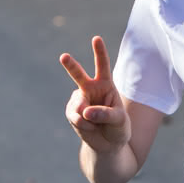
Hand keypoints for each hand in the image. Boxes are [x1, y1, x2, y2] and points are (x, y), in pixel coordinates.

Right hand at [60, 35, 130, 152]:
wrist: (107, 143)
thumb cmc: (118, 127)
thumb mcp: (119, 120)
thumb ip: (105, 114)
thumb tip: (85, 111)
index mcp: (106, 84)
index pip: (102, 66)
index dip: (99, 52)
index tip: (96, 39)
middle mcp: (90, 88)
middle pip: (79, 75)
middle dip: (71, 66)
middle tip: (64, 57)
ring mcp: (79, 99)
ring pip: (79, 105)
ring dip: (88, 119)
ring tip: (96, 124)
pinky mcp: (71, 112)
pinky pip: (75, 117)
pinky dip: (83, 126)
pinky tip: (88, 128)